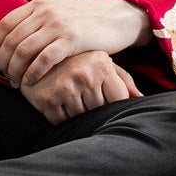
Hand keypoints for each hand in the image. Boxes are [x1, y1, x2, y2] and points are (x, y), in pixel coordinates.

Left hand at [0, 0, 148, 88]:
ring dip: (16, 70)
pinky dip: (33, 73)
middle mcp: (46, 11)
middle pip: (12, 40)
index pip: (5, 23)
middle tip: (4, 74)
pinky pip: (44, 60)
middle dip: (4, 61)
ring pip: (24, 51)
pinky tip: (31, 81)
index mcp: (39, 2)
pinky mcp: (72, 40)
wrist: (118, 18)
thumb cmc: (86, 10)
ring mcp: (59, 25)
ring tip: (16, 81)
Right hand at [23, 50, 142, 121]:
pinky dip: (62, 117)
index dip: (112, 103)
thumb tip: (140, 99)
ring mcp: (64, 88)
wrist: (36, 54)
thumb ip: (123, 80)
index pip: (119, 99)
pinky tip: (58, 102)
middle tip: (83, 95)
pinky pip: (61, 121)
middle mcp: (84, 75)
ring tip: (70, 97)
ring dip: (77, 113)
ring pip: (81, 118)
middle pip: (100, 110)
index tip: (103, 96)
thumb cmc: (77, 61)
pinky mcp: (46, 99)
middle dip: (94, 108)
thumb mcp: (102, 63)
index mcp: (101, 65)